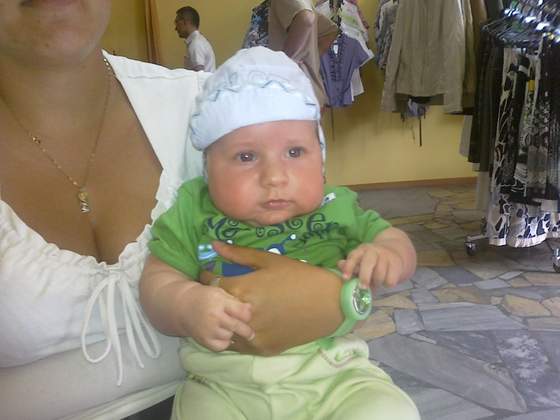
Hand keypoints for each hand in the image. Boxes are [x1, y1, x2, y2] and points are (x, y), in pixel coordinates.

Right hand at [180, 282, 253, 351]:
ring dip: (231, 333)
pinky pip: (221, 346)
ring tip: (227, 328)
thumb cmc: (205, 298)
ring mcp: (209, 330)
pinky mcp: (204, 340)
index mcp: (219, 302)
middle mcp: (214, 317)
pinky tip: (222, 336)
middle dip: (246, 331)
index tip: (247, 316)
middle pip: (237, 326)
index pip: (241, 312)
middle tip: (250, 333)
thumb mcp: (220, 293)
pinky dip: (224, 343)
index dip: (247, 315)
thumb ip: (235, 301)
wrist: (183, 306)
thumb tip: (250, 309)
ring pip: (229, 336)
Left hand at [200, 241, 344, 355]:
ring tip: (230, 308)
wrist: (331, 304)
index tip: (209, 274)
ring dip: (223, 319)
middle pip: (215, 309)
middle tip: (218, 292)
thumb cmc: (301, 277)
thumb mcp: (271, 261)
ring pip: (223, 330)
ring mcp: (253, 336)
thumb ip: (239, 254)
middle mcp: (243, 316)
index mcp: (243, 290)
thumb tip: (214, 245)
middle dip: (214, 300)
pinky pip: (238, 344)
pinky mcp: (262, 349)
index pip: (211, 285)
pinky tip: (244, 322)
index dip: (207, 278)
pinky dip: (236, 334)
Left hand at [337, 243, 403, 290]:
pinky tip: (385, 280)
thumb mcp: (360, 259)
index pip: (354, 257)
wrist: (395, 250)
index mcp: (362, 250)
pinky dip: (387, 283)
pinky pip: (390, 280)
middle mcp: (374, 251)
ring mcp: (386, 256)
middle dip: (364, 277)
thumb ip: (350, 264)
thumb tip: (339, 264)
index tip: (345, 278)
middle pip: (368, 263)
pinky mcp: (397, 264)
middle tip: (362, 287)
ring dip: (376, 282)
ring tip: (375, 282)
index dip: (348, 267)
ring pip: (380, 274)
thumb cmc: (372, 259)